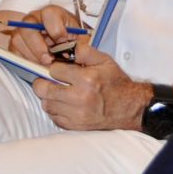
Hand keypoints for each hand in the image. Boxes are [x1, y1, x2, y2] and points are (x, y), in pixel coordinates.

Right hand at [7, 4, 87, 64]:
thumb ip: (80, 44)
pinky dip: (24, 60)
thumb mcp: (81, 40)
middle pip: (28, 26)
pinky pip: (13, 51)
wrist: (65, 48)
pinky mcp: (17, 44)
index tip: (63, 42)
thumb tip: (76, 52)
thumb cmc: (73, 41)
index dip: (56, 29)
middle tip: (49, 60)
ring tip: (44, 64)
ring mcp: (23, 30)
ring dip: (31, 55)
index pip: (49, 13)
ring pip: (18, 39)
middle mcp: (35, 18)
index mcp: (53, 13)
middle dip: (38, 46)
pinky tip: (36, 65)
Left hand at [33, 41, 147, 130]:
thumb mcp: (105, 61)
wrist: (129, 108)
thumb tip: (69, 47)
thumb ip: (85, 51)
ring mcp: (76, 114)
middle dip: (43, 82)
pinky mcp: (75, 125)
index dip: (54, 68)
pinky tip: (64, 104)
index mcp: (86, 79)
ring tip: (58, 92)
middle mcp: (80, 98)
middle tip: (48, 80)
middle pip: (44, 89)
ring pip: (47, 104)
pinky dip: (56, 110)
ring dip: (49, 97)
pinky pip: (54, 117)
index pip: (54, 71)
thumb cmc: (116, 84)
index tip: (57, 69)